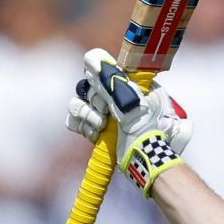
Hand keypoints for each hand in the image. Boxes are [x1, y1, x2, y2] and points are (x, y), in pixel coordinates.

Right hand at [68, 48, 193, 195]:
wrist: (148, 163)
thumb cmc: (150, 132)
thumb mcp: (137, 104)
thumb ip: (116, 83)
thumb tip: (96, 60)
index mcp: (131, 83)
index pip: (105, 66)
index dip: (99, 75)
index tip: (101, 87)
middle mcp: (116, 94)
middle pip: (89, 84)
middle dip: (96, 100)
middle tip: (106, 112)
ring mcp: (104, 112)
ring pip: (78, 102)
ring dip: (87, 114)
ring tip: (101, 125)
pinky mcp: (95, 129)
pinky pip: (73, 120)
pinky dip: (82, 126)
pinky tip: (95, 134)